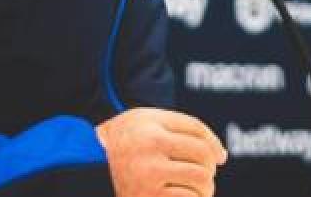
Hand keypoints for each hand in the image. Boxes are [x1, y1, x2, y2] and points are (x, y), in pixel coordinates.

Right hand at [96, 107, 227, 196]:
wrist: (88, 166)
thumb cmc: (130, 140)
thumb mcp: (150, 120)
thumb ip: (186, 128)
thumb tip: (222, 157)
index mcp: (151, 128)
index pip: (198, 134)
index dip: (214, 146)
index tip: (218, 158)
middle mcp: (149, 151)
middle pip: (202, 156)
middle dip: (209, 167)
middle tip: (203, 174)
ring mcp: (148, 178)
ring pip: (200, 180)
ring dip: (206, 187)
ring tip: (199, 189)